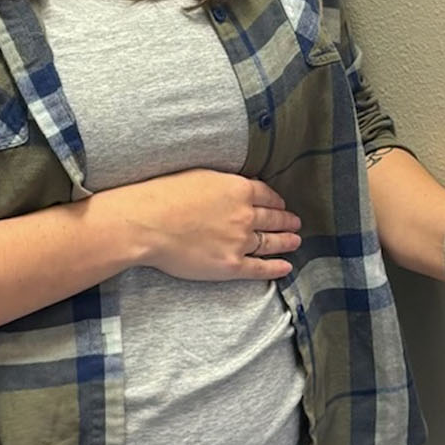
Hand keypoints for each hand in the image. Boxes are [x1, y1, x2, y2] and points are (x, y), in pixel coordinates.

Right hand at [94, 172, 300, 282]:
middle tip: (295, 223)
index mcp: (239, 190)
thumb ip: (225, 184)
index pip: (267, 196)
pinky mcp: (231, 265)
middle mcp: (245, 215)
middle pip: (273, 219)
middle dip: (286, 221)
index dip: (277, 202)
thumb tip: (238, 188)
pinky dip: (275, 268)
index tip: (281, 206)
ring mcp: (240, 242)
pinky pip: (260, 268)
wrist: (148, 223)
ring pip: (270, 243)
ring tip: (295, 242)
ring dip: (285, 242)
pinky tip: (285, 267)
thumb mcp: (201, 176)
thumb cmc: (165, 195)